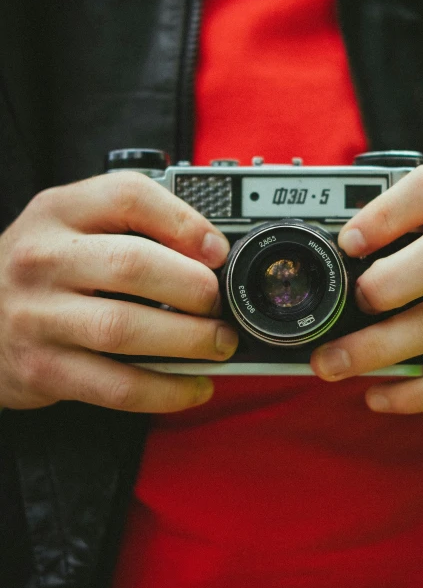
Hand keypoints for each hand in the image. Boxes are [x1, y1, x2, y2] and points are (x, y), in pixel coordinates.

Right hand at [0, 172, 238, 411]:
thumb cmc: (43, 269)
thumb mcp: (74, 225)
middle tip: (219, 304)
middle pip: (133, 264)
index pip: (128, 197)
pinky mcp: (45, 369)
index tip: (216, 251)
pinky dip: (166, 390)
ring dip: (188, 340)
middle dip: (194, 287)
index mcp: (60, 212)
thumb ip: (133, 226)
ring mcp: (39, 316)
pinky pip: (117, 386)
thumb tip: (211, 253)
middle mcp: (44, 259)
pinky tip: (194, 385)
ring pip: (124, 328)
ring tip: (219, 343)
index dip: (184, 223)